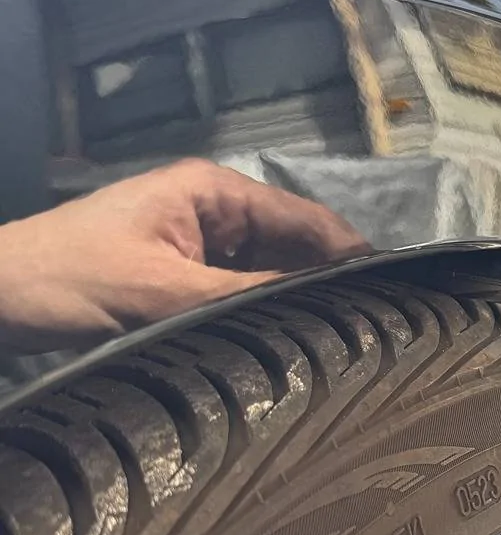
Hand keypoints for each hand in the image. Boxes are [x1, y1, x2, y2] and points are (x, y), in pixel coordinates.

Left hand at [0, 159, 368, 352]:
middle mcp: (210, 210)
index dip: (352, 255)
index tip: (394, 294)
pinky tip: (283, 342)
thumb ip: (249, 298)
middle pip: (291, 245)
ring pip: (265, 271)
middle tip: (374, 330)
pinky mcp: (177, 275)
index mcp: (213, 192)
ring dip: (293, 300)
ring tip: (342, 341)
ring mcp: (193, 242)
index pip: (305, 219)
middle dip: (327, 281)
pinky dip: (259, 311)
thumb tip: (324, 309)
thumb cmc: (71, 282)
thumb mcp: (166, 294)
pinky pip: (236, 290)